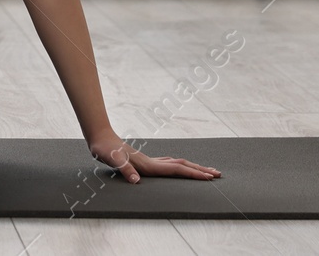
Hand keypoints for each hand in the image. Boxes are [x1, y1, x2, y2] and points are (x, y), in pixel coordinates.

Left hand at [88, 131, 220, 182]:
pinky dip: (180, 167)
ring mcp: (150, 161)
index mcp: (149, 165)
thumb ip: (124, 169)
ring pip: (178, 163)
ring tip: (206, 171)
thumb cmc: (105, 150)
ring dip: (192, 167)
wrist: (99, 138)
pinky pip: (169, 164)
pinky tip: (180, 168)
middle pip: (183, 165)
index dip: (193, 174)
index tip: (210, 177)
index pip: (177, 169)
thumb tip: (135, 180)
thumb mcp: (112, 160)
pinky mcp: (145, 161)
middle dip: (200, 170)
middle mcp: (153, 162)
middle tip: (218, 174)